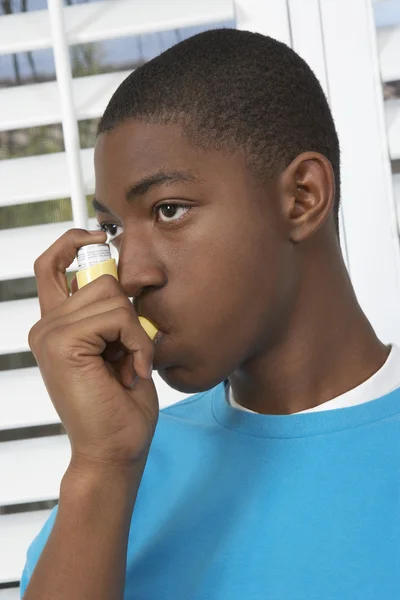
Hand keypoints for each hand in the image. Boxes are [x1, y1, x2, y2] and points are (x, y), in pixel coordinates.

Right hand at [28, 228, 158, 471]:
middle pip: (98, 276)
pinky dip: (136, 342)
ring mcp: (49, 333)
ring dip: (135, 331)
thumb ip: (110, 313)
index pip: (52, 265)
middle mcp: (46, 325)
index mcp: (56, 325)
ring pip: (111, 294)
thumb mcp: (118, 347)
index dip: (73, 241)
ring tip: (131, 365)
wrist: (115, 449)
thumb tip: (120, 274)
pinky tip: (131, 371)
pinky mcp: (62, 343)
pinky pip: (116, 315)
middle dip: (128, 311)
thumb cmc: (121, 405)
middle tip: (130, 352)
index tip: (100, 234)